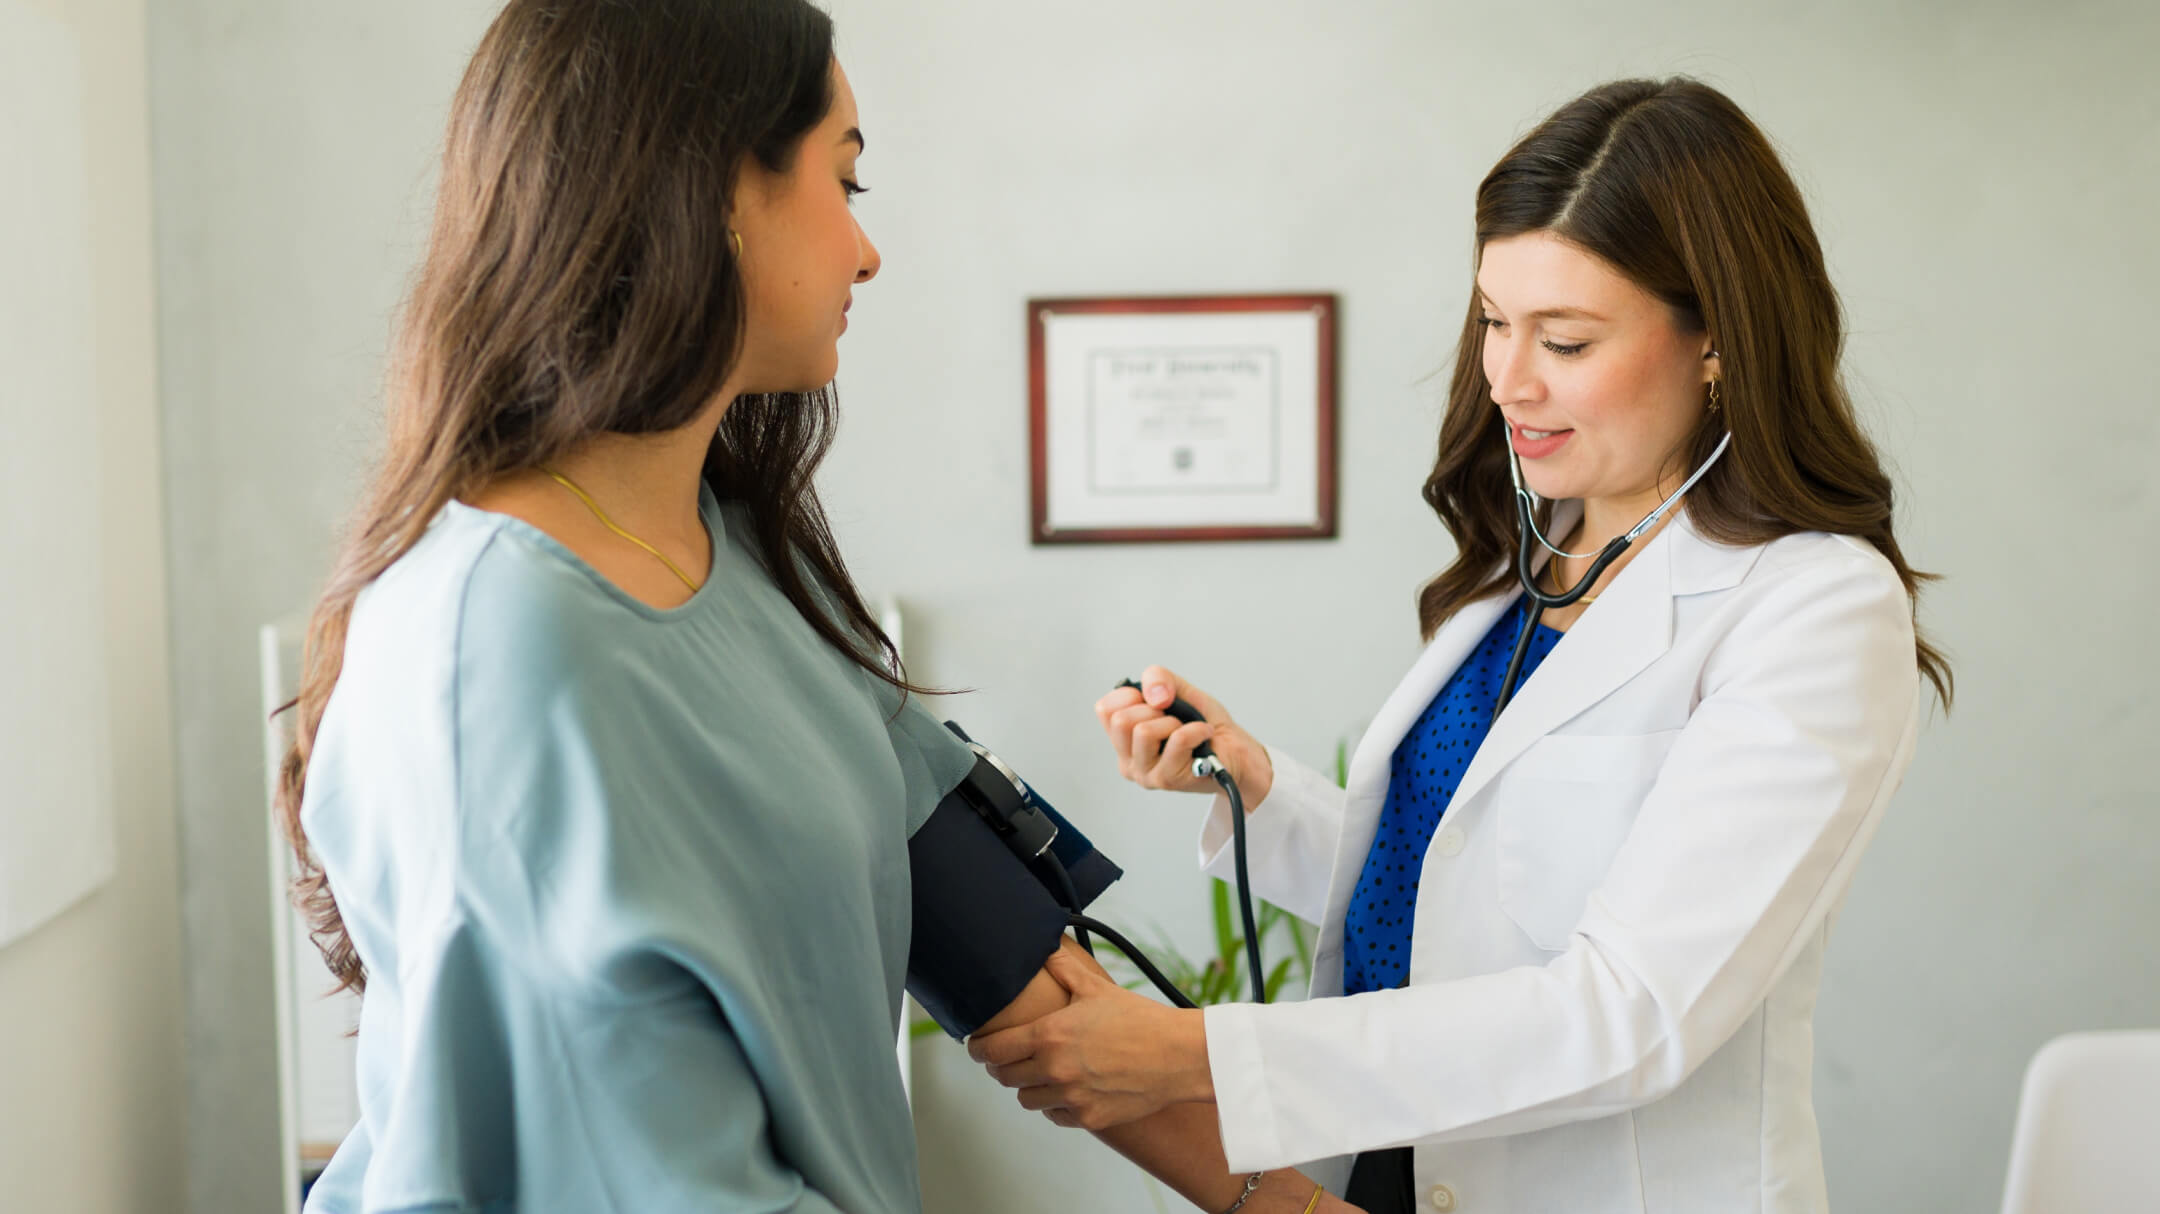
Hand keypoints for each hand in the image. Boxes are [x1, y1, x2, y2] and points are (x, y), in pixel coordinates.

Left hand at [968, 948, 1212, 1131]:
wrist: (1177, 1056)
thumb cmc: (1140, 1019)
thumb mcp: (1097, 989)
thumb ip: (1065, 969)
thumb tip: (1047, 950)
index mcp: (1049, 1035)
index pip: (993, 1049)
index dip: (978, 1049)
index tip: (977, 1048)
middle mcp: (1054, 1069)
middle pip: (1004, 1076)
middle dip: (1002, 1066)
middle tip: (1008, 1058)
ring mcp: (1070, 1096)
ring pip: (1026, 1099)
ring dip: (1028, 1087)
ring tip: (1039, 1074)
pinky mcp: (1088, 1117)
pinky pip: (1054, 1116)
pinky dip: (1055, 1105)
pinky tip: (1065, 1090)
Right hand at [1094, 664, 1273, 803]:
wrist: (1235, 751)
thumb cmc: (1203, 724)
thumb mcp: (1179, 691)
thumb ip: (1159, 679)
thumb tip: (1153, 694)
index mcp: (1123, 739)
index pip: (1104, 709)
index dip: (1131, 695)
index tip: (1155, 701)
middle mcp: (1128, 760)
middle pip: (1121, 721)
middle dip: (1153, 709)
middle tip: (1173, 718)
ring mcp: (1146, 774)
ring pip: (1143, 732)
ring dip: (1173, 722)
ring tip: (1186, 730)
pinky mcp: (1167, 780)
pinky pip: (1177, 740)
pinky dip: (1197, 729)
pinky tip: (1204, 734)